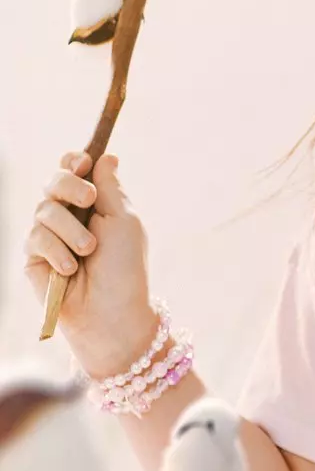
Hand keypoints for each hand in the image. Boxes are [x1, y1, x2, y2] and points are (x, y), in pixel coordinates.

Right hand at [23, 150, 158, 378]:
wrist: (113, 314)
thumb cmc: (125, 270)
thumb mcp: (124, 222)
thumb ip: (110, 188)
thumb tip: (107, 155)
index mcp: (93, 206)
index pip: (73, 171)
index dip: (73, 162)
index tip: (83, 162)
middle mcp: (69, 218)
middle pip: (53, 182)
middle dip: (70, 186)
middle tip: (88, 200)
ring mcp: (49, 238)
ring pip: (44, 210)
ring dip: (71, 229)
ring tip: (89, 251)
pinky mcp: (34, 259)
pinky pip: (35, 238)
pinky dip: (56, 251)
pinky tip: (71, 269)